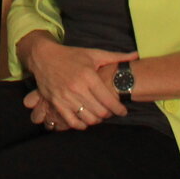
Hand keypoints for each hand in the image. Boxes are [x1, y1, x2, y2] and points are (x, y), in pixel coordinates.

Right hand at [17, 34, 133, 130]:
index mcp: (89, 76)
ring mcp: (66, 97)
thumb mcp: (93, 54)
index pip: (109, 100)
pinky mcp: (56, 103)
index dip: (119, 109)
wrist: (44, 57)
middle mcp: (77, 88)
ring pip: (88, 119)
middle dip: (109, 115)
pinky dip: (81, 125)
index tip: (123, 111)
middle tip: (111, 112)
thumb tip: (135, 55)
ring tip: (99, 115)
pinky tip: (85, 120)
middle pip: (100, 112)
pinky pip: (72, 122)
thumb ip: (115, 57)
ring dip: (96, 120)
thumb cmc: (71, 55)